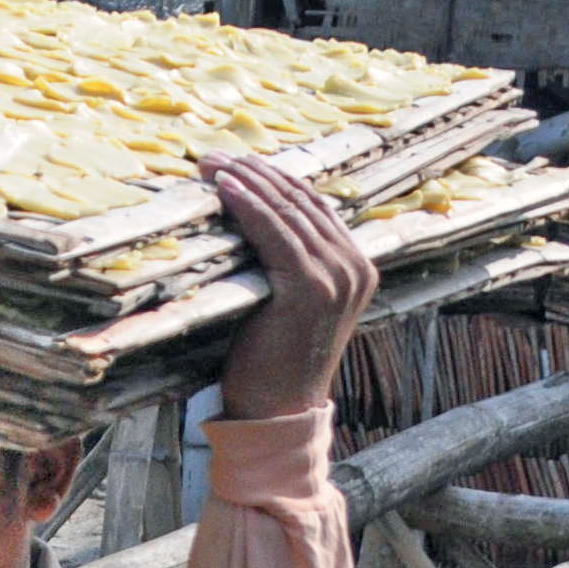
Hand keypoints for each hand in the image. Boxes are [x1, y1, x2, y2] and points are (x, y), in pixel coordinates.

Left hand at [207, 153, 375, 419]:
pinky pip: (276, 235)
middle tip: (213, 157)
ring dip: (247, 184)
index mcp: (356, 267)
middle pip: (302, 202)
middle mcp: (355, 267)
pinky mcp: (310, 289)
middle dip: (256, 173)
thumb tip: (249, 227)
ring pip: (289, 213)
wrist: (277, 410)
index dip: (273, 180)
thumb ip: (286, 266)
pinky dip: (250, 209)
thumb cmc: (270, 361)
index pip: (313, 207)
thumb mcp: (285, 303)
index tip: (234, 163)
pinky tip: (225, 192)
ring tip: (211, 166)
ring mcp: (337, 277)